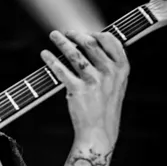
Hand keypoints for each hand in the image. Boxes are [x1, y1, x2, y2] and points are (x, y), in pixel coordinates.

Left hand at [40, 30, 129, 148]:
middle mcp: (109, 72)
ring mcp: (94, 81)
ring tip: (54, 36)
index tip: (86, 33)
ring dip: (62, 41)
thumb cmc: (106, 108)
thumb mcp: (117, 85)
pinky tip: (45, 55)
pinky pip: (61, 70)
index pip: (111, 40)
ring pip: (75, 54)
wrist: (99, 133)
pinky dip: (51, 60)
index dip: (96, 33)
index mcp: (122, 69)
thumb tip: (93, 44)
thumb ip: (110, 65)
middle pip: (90, 43)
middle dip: (76, 35)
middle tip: (66, 33)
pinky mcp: (78, 90)